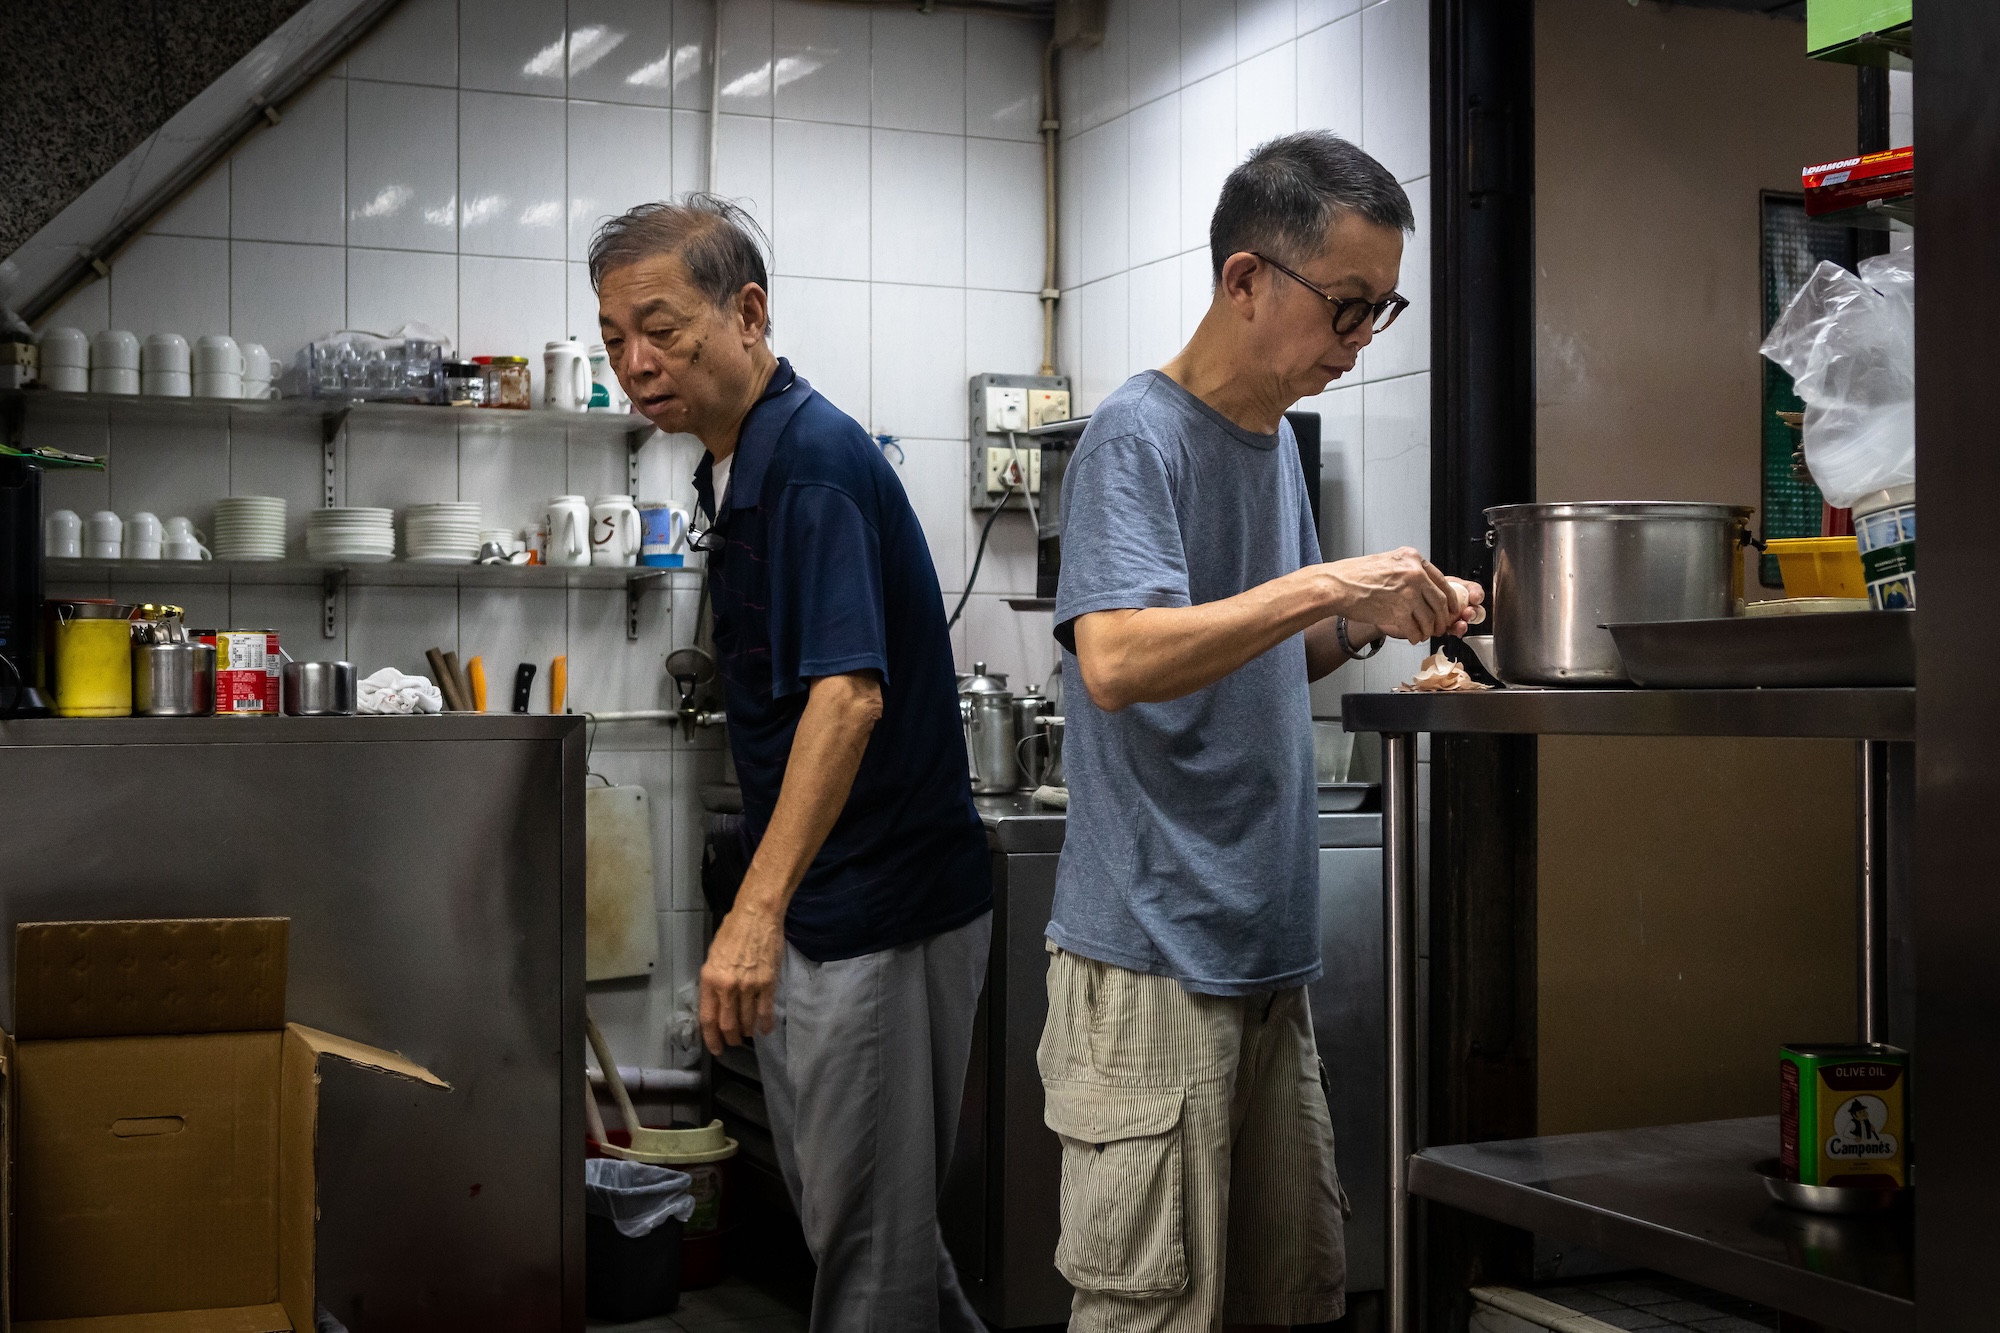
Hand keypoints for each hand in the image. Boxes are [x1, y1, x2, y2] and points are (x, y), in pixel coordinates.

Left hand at [698, 900, 784, 1053]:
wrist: (757, 915)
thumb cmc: (733, 930)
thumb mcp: (713, 956)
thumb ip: (713, 981)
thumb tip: (717, 1001)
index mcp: (710, 979)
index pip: (708, 1018)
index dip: (711, 1038)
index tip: (716, 1048)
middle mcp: (728, 987)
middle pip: (727, 1025)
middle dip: (730, 1038)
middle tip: (733, 1042)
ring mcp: (749, 986)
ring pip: (747, 1021)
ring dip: (747, 1031)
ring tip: (748, 1034)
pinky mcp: (768, 983)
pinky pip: (766, 1011)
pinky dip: (766, 1024)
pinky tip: (766, 1030)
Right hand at [1319, 548, 1483, 642]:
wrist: (1337, 586)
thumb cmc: (1355, 575)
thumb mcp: (1387, 562)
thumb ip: (1407, 570)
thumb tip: (1422, 586)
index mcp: (1412, 559)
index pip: (1442, 581)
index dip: (1450, 599)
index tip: (1451, 608)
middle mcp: (1414, 574)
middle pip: (1441, 602)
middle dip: (1443, 618)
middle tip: (1441, 626)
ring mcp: (1408, 593)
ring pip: (1430, 618)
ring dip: (1429, 630)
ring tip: (1424, 634)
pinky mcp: (1399, 611)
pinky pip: (1415, 629)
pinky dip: (1415, 636)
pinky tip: (1412, 637)